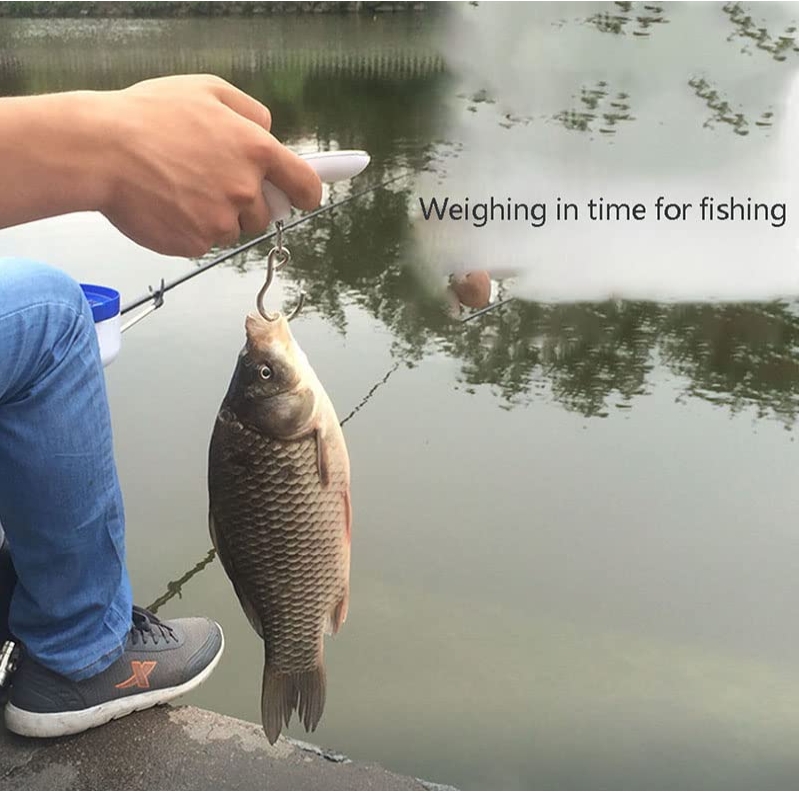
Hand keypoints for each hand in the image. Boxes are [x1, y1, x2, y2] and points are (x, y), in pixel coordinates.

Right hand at [97, 75, 321, 255]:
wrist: (100, 151)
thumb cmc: (149, 115)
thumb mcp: (206, 90)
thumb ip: (250, 112)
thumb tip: (271, 133)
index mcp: (256, 150)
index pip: (305, 186)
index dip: (306, 194)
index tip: (303, 198)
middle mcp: (245, 190)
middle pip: (265, 213)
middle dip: (246, 203)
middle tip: (210, 180)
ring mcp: (221, 221)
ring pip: (234, 229)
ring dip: (218, 216)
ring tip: (181, 188)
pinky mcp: (196, 243)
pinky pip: (204, 242)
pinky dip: (190, 229)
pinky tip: (166, 204)